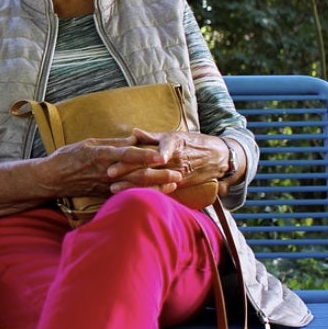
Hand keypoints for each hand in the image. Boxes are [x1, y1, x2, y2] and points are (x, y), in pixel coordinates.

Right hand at [44, 134, 180, 198]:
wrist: (52, 179)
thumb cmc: (68, 157)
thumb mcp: (88, 143)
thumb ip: (113, 142)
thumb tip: (134, 139)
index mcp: (101, 155)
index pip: (126, 155)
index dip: (145, 155)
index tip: (161, 155)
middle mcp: (105, 172)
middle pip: (136, 174)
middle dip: (158, 174)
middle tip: (178, 173)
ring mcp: (106, 185)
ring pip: (135, 186)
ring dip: (156, 186)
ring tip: (174, 184)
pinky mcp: (105, 194)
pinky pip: (128, 194)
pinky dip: (144, 193)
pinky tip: (157, 193)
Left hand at [106, 128, 230, 196]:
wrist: (218, 157)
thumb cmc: (193, 143)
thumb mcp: (174, 135)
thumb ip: (153, 136)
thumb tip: (133, 132)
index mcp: (172, 143)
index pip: (151, 149)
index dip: (136, 152)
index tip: (121, 153)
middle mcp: (173, 159)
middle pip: (147, 166)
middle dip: (127, 170)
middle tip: (108, 172)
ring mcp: (176, 173)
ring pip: (151, 180)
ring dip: (132, 185)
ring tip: (113, 187)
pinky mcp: (178, 184)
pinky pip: (160, 190)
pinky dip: (144, 193)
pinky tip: (130, 196)